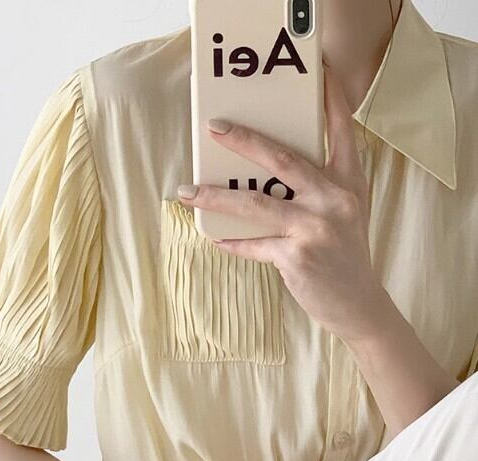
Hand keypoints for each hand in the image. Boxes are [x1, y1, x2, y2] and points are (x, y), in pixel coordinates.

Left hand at [177, 64, 391, 344]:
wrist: (359, 305)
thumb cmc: (346, 254)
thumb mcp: (345, 212)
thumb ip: (320, 186)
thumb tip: (267, 171)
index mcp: (349, 182)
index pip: (341, 129)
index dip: (329, 97)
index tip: (317, 70)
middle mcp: (334, 199)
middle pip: (283, 158)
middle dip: (245, 140)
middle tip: (214, 128)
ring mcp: (315, 227)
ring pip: (255, 203)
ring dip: (215, 197)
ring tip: (187, 191)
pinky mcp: (296, 257)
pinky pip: (253, 245)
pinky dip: (232, 242)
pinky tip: (214, 237)